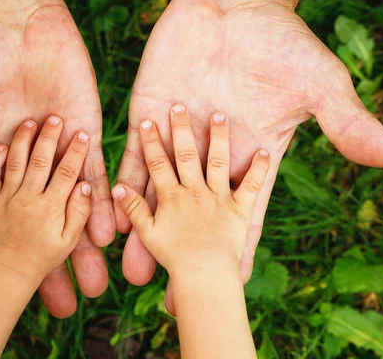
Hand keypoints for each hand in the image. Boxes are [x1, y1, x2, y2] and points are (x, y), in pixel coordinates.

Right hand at [0, 0, 113, 317]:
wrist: (8, 19)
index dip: (1, 258)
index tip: (11, 293)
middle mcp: (24, 167)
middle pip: (38, 225)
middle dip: (51, 265)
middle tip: (67, 305)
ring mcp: (56, 152)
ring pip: (71, 207)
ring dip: (83, 244)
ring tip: (97, 284)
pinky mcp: (84, 132)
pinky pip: (94, 174)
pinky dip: (101, 203)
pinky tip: (112, 235)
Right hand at [113, 105, 269, 275]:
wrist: (206, 276)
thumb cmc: (174, 260)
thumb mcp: (148, 233)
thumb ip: (134, 208)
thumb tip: (118, 187)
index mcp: (172, 196)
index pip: (158, 163)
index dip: (151, 142)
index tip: (147, 122)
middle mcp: (195, 190)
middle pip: (185, 154)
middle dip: (180, 129)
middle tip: (177, 106)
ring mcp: (219, 196)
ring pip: (216, 160)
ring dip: (217, 138)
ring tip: (219, 115)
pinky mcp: (240, 206)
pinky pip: (252, 184)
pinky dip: (258, 168)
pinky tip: (264, 150)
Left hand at [117, 0, 382, 309]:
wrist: (233, 1)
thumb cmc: (280, 41)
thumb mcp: (319, 83)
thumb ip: (346, 122)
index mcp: (251, 156)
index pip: (245, 211)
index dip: (241, 248)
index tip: (234, 285)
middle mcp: (211, 156)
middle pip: (197, 214)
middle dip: (186, 251)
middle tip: (173, 295)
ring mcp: (177, 138)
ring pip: (160, 193)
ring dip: (146, 231)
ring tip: (133, 270)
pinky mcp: (149, 116)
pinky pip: (132, 157)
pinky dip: (122, 185)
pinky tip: (111, 216)